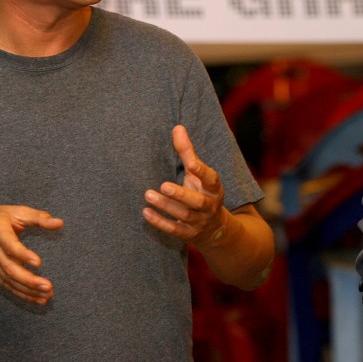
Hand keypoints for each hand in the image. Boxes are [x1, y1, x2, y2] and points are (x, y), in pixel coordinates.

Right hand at [0, 205, 63, 304]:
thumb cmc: (0, 218)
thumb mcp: (18, 211)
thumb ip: (39, 217)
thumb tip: (60, 223)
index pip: (10, 245)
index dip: (22, 255)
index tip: (38, 263)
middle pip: (9, 268)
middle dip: (28, 279)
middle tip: (47, 286)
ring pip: (9, 280)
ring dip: (28, 290)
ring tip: (47, 294)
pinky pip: (9, 286)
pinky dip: (23, 294)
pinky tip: (38, 299)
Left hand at [143, 125, 228, 246]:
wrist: (216, 229)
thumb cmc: (202, 192)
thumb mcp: (198, 174)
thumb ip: (188, 152)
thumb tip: (177, 127)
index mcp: (213, 188)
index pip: (210, 178)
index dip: (202, 171)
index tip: (191, 163)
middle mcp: (209, 205)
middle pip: (197, 201)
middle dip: (181, 194)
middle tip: (163, 185)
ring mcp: (200, 222)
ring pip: (184, 215)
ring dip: (166, 206)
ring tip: (148, 195)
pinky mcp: (189, 234)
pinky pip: (174, 230)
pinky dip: (160, 222)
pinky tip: (146, 213)